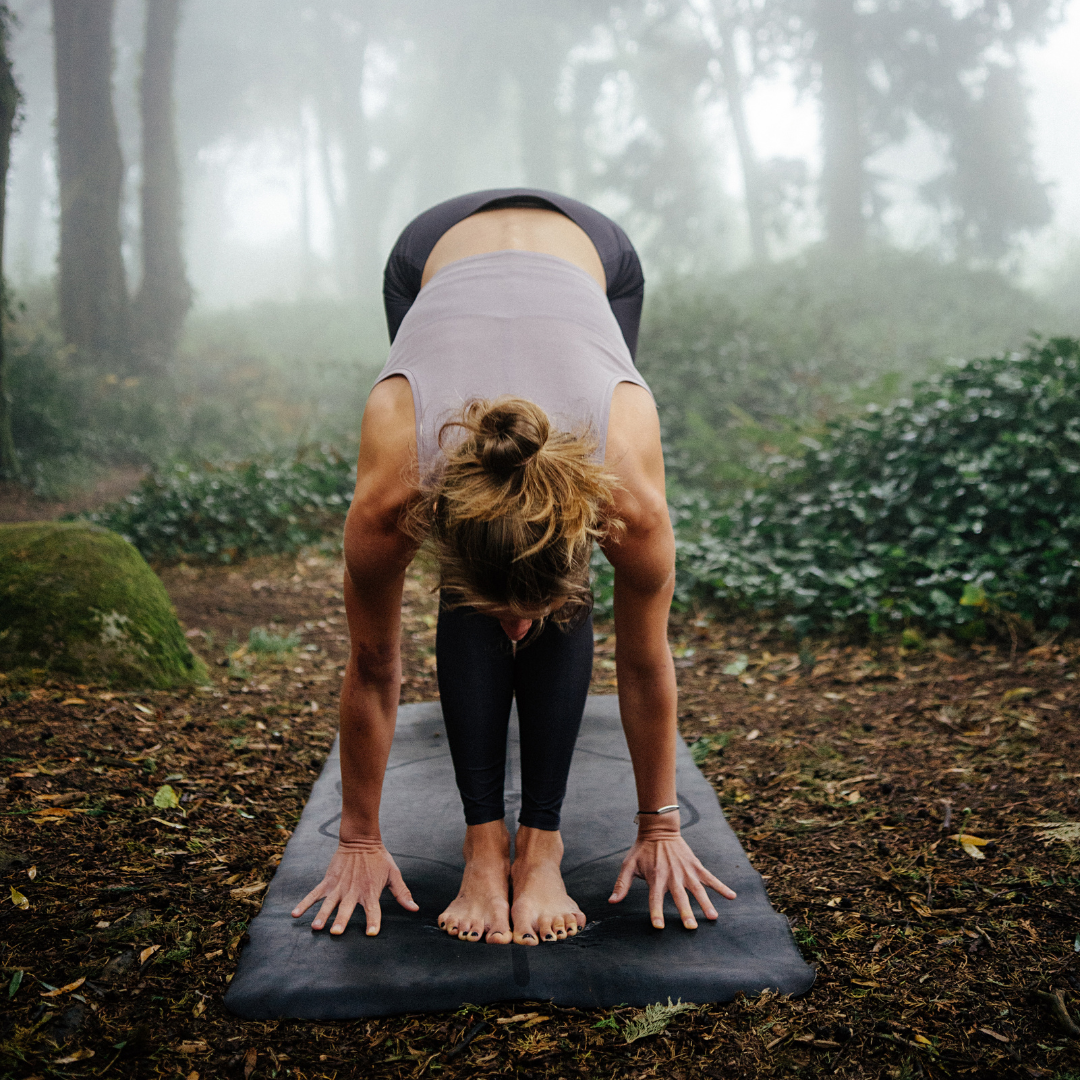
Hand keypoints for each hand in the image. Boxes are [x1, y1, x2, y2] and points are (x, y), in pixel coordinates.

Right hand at [290, 838, 418, 935]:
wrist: (361, 839)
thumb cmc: (379, 859)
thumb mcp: (393, 874)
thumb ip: (402, 893)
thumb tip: (414, 909)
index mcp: (370, 892)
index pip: (374, 910)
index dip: (373, 922)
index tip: (371, 934)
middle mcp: (354, 891)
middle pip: (347, 909)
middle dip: (341, 920)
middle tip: (336, 932)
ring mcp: (339, 886)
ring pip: (329, 903)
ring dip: (322, 915)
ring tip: (316, 927)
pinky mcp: (328, 881)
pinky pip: (314, 893)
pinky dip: (304, 903)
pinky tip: (295, 914)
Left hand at [608, 827, 735, 928]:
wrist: (659, 828)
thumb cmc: (642, 850)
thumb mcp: (629, 865)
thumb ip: (622, 884)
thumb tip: (611, 902)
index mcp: (656, 877)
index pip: (655, 898)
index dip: (656, 912)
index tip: (659, 926)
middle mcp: (672, 875)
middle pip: (679, 897)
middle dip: (685, 912)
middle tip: (691, 927)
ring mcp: (686, 871)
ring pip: (697, 889)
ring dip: (705, 903)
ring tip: (713, 918)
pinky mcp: (696, 866)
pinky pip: (711, 878)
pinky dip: (722, 887)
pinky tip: (732, 897)